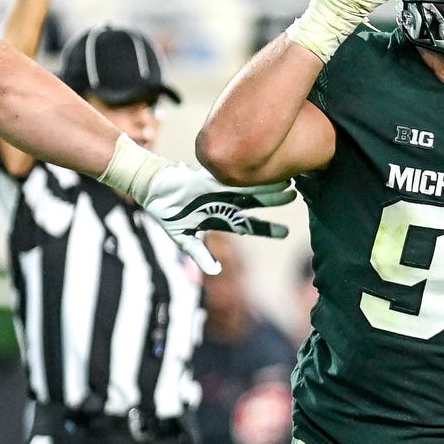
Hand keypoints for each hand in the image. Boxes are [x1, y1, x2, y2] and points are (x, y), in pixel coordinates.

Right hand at [137, 164, 294, 272]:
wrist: (150, 190)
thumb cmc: (167, 211)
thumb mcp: (184, 238)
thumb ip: (200, 254)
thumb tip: (215, 271)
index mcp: (219, 216)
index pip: (247, 224)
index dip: (266, 228)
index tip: (285, 232)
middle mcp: (222, 202)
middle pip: (252, 202)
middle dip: (271, 201)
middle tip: (293, 197)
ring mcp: (214, 189)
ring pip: (244, 189)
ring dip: (263, 188)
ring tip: (284, 184)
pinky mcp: (203, 179)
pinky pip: (224, 179)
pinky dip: (238, 179)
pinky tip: (255, 173)